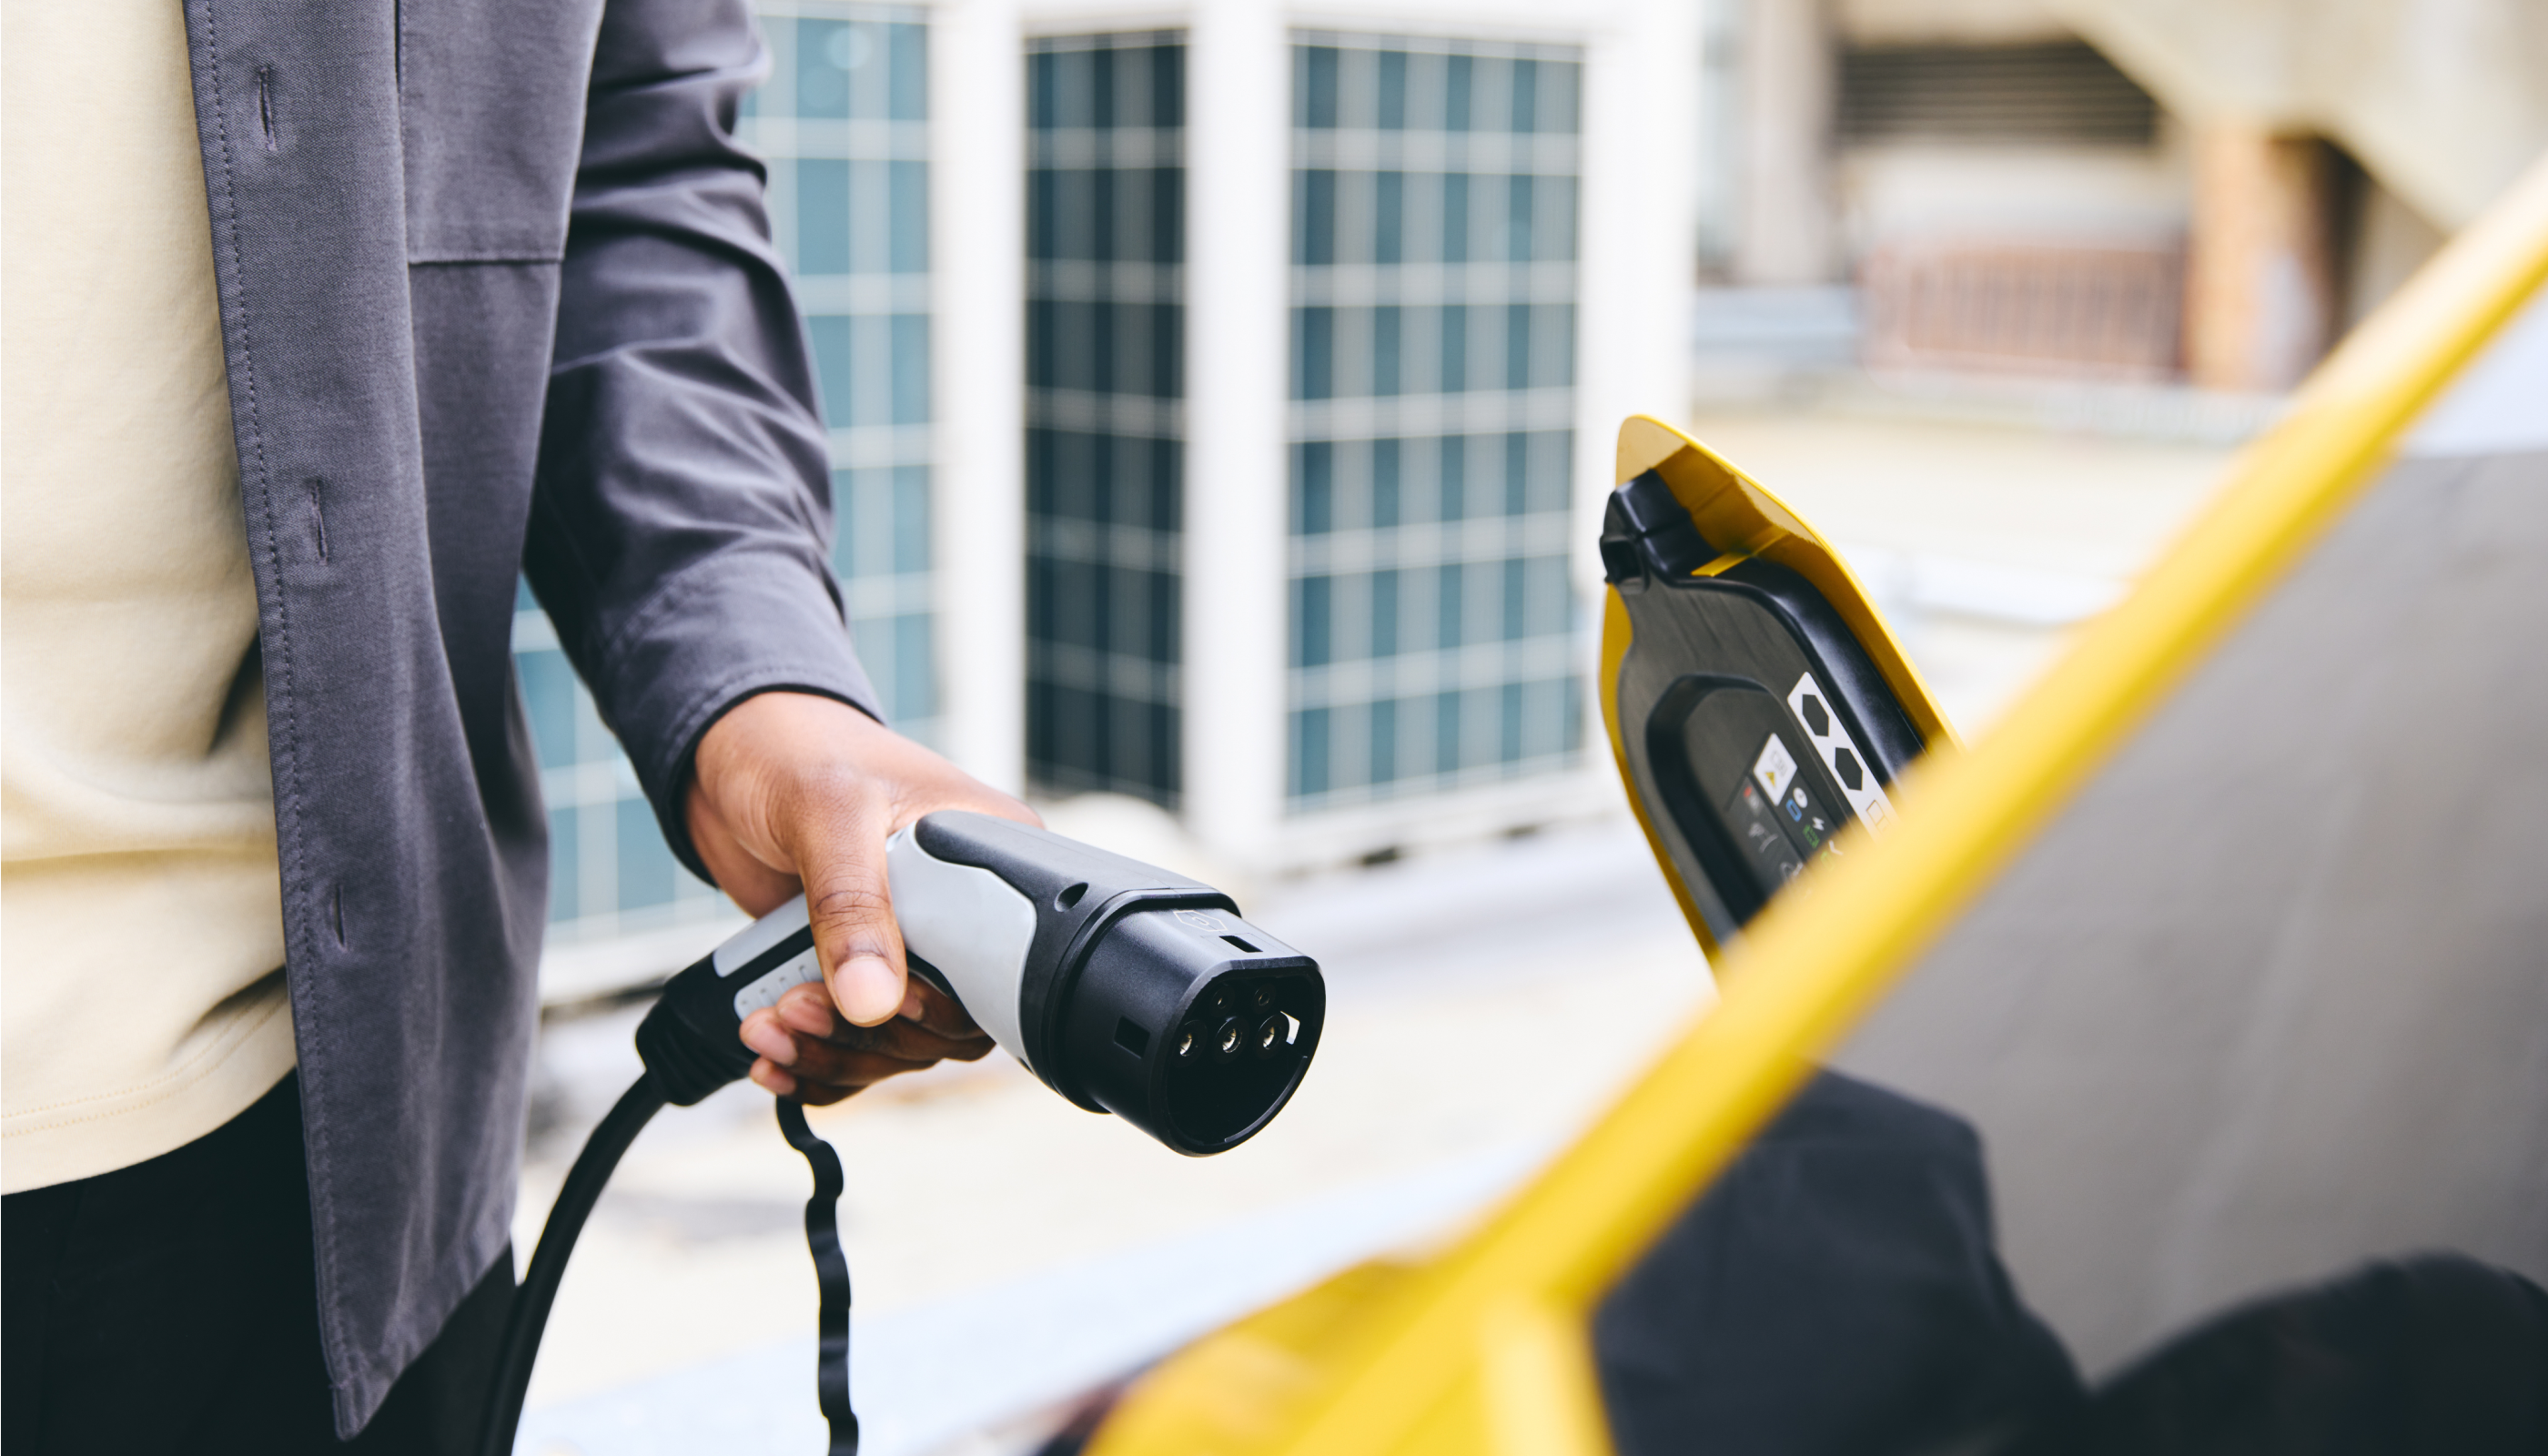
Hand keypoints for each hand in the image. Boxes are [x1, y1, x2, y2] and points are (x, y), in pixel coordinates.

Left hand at [685, 691, 1037, 1103]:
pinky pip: (856, 1048)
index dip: (943, 1005)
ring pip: (898, 1047)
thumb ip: (851, 906)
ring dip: (830, 1055)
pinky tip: (772, 1058)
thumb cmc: (794, 751)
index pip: (1004, 968)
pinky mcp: (857, 971)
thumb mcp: (827, 814)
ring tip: (768, 1029)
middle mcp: (963, 915)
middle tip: (797, 1009)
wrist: (728, 754)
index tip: (881, 1004)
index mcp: (992, 858)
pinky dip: (814, 1067)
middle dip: (868, 1038)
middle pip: (949, 1025)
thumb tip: (872, 1000)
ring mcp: (910, 947)